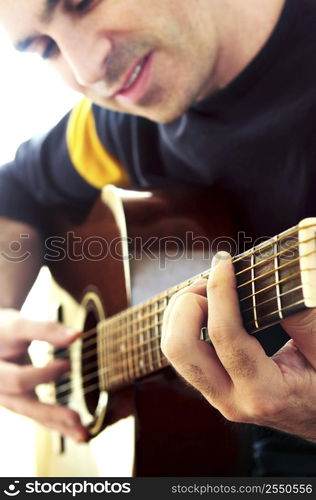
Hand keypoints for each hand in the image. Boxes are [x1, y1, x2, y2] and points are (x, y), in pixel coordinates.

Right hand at [0, 309, 87, 441]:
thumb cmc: (2, 329)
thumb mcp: (19, 326)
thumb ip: (45, 330)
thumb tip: (77, 335)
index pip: (19, 380)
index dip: (43, 374)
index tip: (67, 364)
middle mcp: (0, 391)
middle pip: (26, 406)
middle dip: (52, 414)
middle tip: (77, 419)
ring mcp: (10, 399)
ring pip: (34, 415)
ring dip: (59, 426)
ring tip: (83, 435)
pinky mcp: (21, 401)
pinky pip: (38, 414)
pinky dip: (57, 423)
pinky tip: (75, 430)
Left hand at [161, 252, 315, 442]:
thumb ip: (302, 318)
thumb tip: (270, 280)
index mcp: (264, 393)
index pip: (225, 335)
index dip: (219, 291)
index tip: (224, 261)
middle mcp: (231, 399)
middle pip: (179, 347)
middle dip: (187, 304)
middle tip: (212, 281)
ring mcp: (217, 395)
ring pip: (173, 350)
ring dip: (182, 311)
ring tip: (209, 290)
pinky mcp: (212, 387)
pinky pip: (182, 352)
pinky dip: (186, 320)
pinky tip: (208, 305)